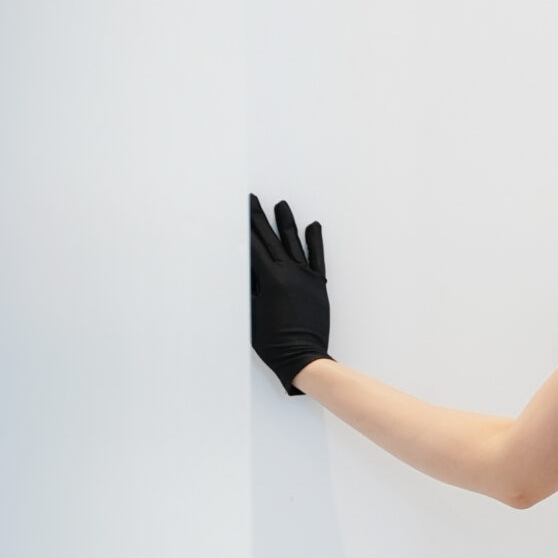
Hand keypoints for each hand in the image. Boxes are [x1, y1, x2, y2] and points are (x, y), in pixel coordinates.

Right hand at [250, 194, 330, 391]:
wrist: (302, 357)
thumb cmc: (272, 342)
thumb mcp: (251, 312)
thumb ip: (250, 285)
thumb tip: (246, 264)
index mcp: (271, 279)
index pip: (253, 246)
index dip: (245, 227)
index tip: (240, 211)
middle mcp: (289, 272)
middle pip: (270, 239)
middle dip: (260, 219)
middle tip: (253, 200)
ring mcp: (306, 277)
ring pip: (294, 243)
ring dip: (286, 222)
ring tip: (281, 205)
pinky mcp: (318, 285)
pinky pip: (317, 258)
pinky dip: (315, 241)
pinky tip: (313, 226)